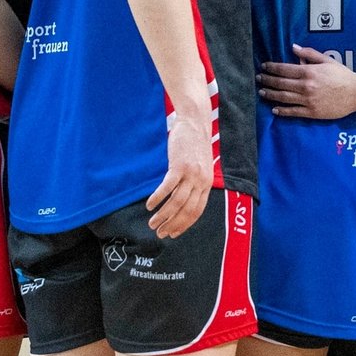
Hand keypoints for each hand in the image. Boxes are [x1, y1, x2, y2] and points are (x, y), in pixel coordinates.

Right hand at [146, 108, 214, 237]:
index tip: (173, 233)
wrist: (195, 122)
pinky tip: (149, 205)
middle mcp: (201, 182)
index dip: (184, 225)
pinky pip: (168, 187)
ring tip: (152, 223)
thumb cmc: (194, 144)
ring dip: (163, 216)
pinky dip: (158, 198)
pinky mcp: (179, 166)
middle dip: (172, 225)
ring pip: (176, 202)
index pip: (196, 212)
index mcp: (206, 184)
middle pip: (186, 211)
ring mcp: (191, 174)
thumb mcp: (199, 166)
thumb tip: (183, 197)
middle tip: (159, 233)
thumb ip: (194, 182)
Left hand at [257, 45, 355, 120]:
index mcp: (308, 72)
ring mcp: (308, 100)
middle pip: (280, 83)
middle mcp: (305, 86)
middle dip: (267, 80)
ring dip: (270, 95)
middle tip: (259, 78)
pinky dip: (282, 111)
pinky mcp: (311, 112)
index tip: (264, 66)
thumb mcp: (327, 61)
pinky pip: (293, 111)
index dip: (272, 68)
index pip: (284, 69)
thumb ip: (309, 54)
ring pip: (283, 97)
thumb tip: (293, 48)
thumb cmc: (343, 75)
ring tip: (262, 92)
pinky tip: (274, 109)